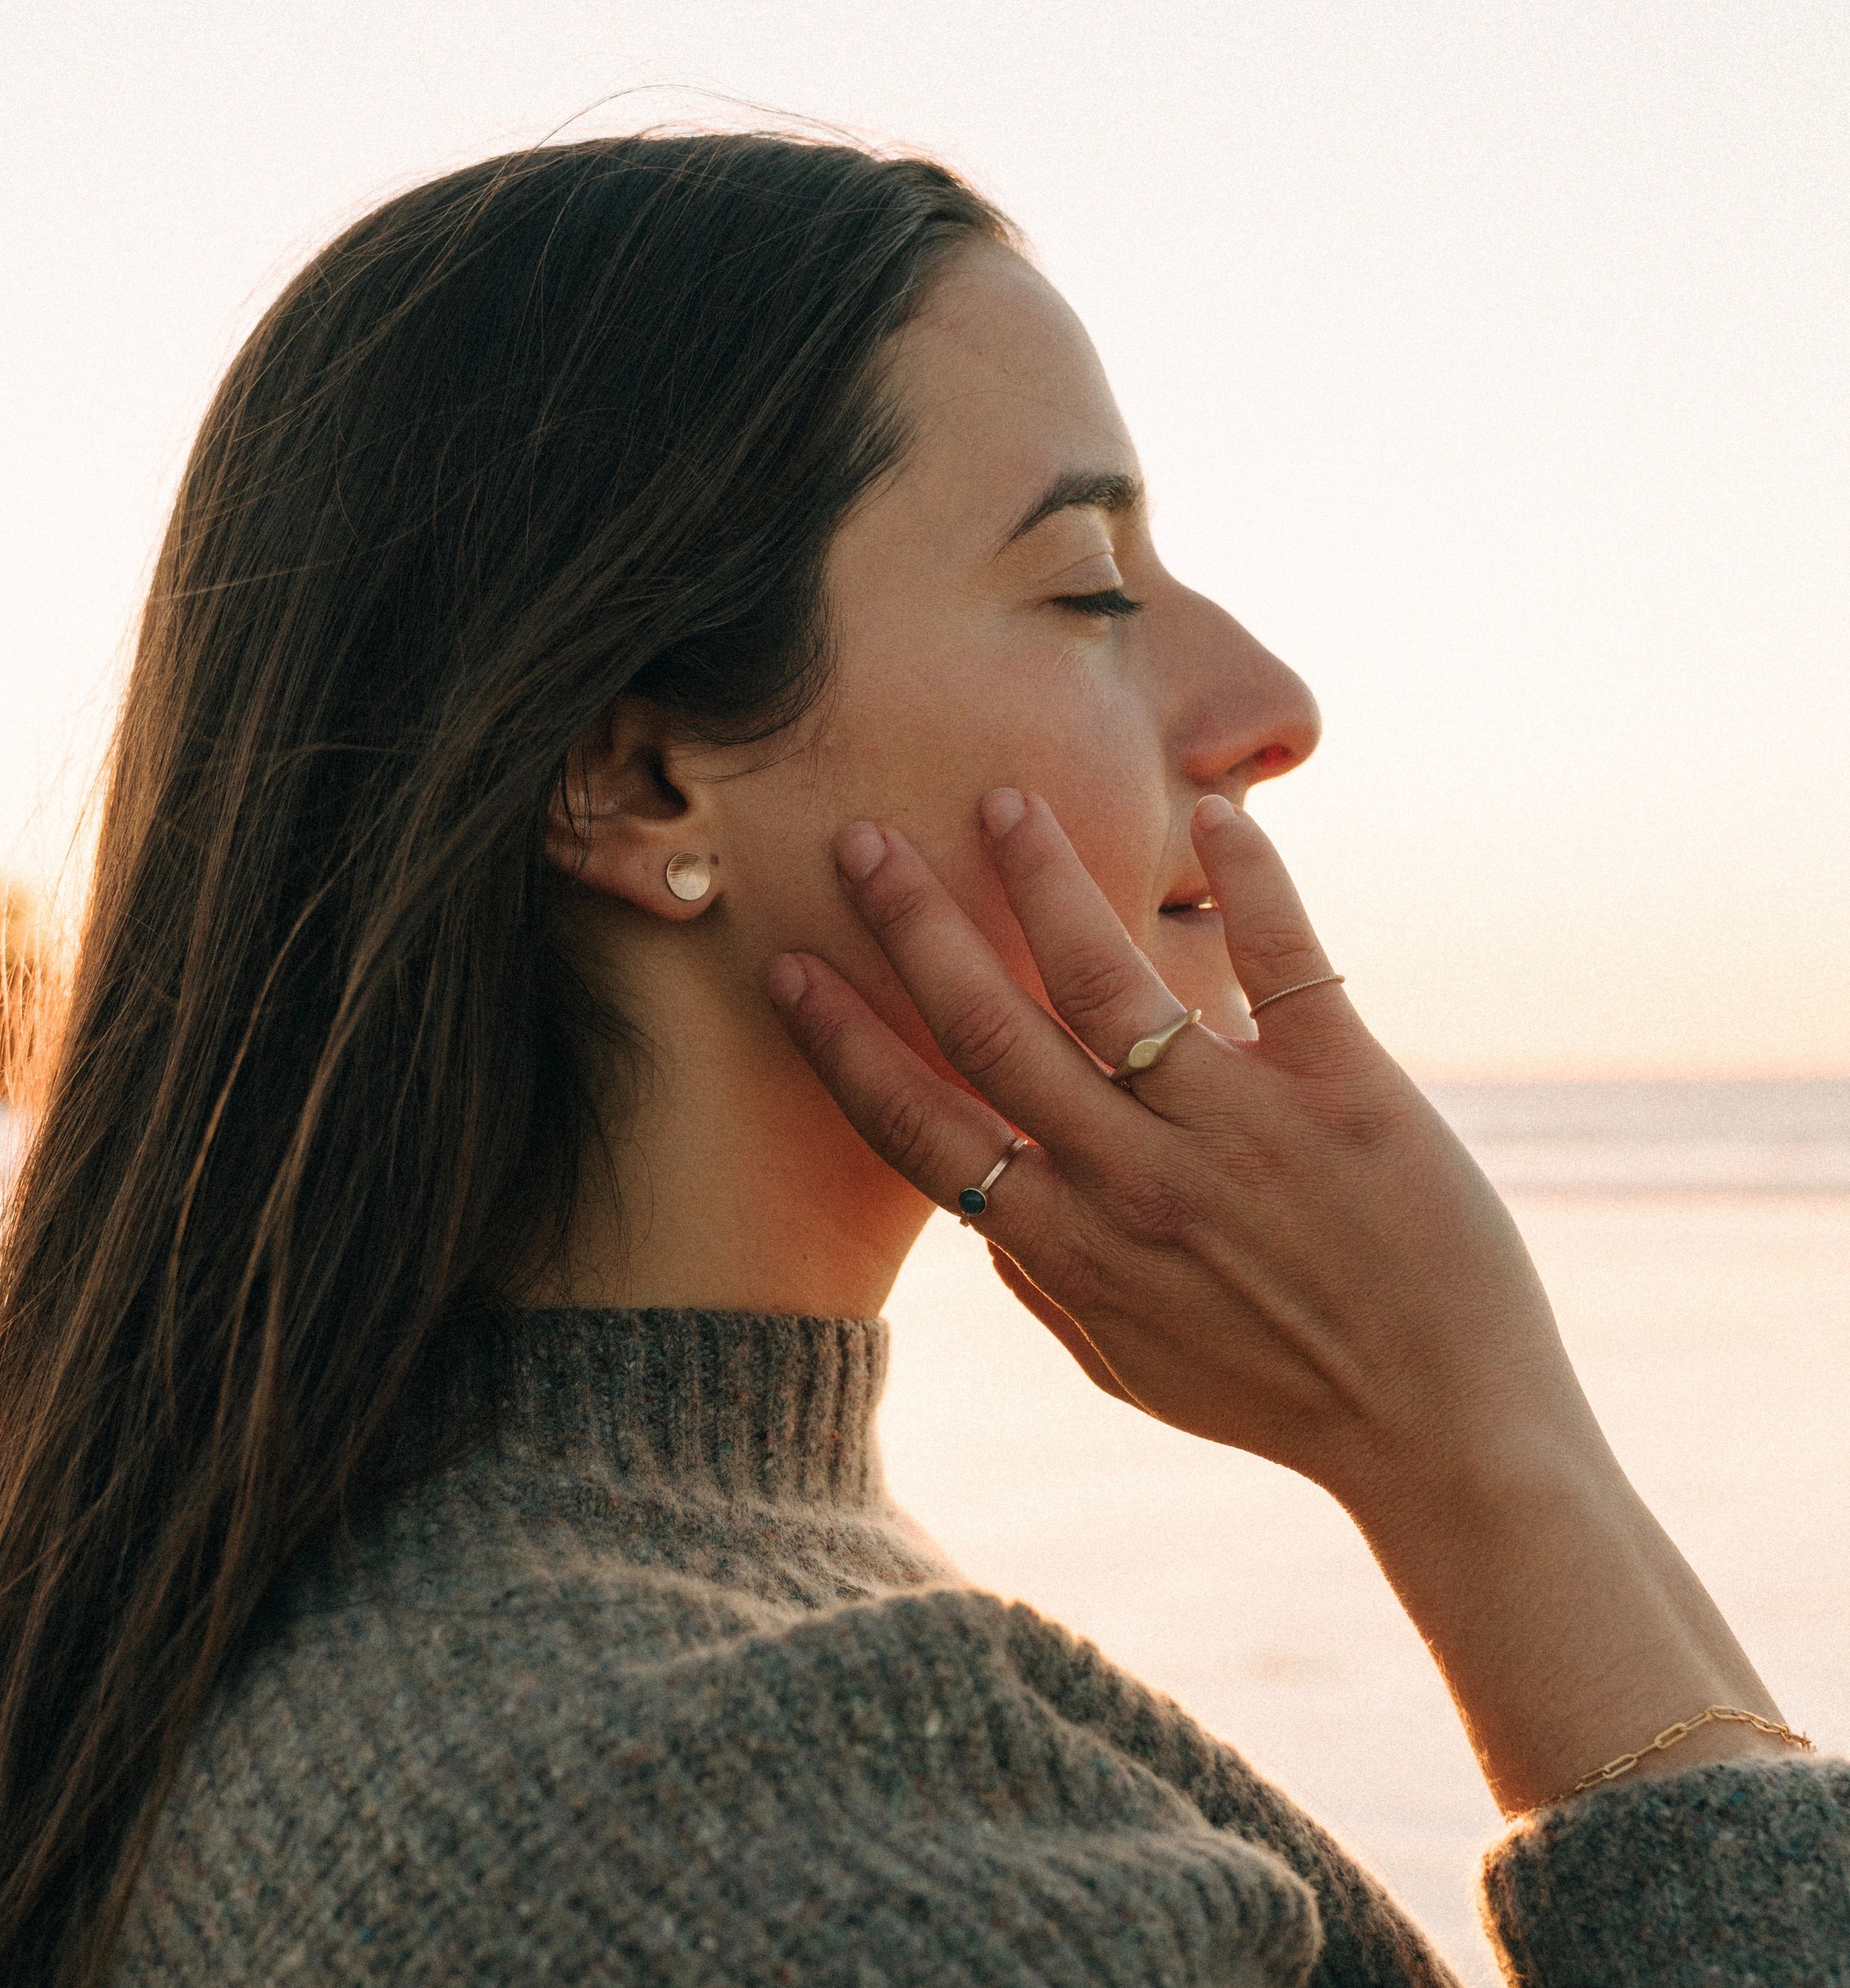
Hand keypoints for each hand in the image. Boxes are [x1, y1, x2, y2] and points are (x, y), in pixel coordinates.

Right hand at [765, 789, 1792, 1813]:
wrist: (1447, 1436)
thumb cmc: (1275, 1398)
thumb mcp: (1126, 1362)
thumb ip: (1040, 1279)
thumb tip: (974, 1200)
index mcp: (1072, 1246)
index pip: (922, 1129)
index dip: (844, 1042)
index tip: (791, 966)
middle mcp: (1137, 1179)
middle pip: (990, 1029)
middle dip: (913, 926)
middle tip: (865, 838)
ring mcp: (1241, 1129)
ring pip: (1107, 978)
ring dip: (1041, 880)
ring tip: (1004, 802)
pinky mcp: (1351, 1093)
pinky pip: (1286, 961)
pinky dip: (1253, 880)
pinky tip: (1218, 815)